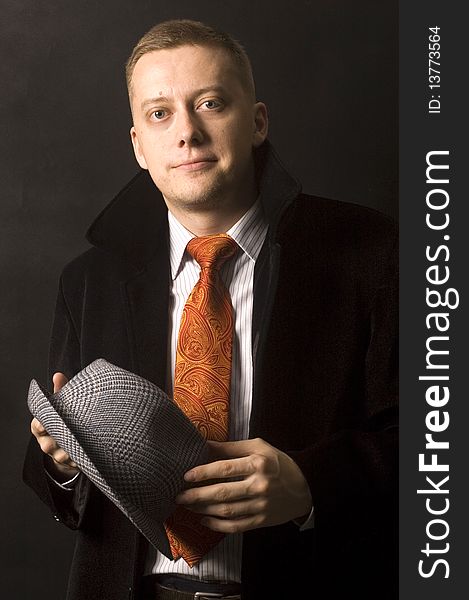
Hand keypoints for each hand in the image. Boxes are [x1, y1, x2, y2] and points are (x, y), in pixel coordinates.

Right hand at [30, 372, 78, 480]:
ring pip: (62, 456)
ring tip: (82, 445)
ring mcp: (57, 454)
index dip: (43, 423)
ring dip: (72, 450)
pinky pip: (74, 463)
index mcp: (41, 427)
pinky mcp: (69, 463)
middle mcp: (47, 442)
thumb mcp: (60, 405)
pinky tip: (90, 454)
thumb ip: (59, 391)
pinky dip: (81, 459)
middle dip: (60, 438)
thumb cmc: (64, 418)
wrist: (70, 442)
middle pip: (49, 443)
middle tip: (71, 432)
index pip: (38, 426)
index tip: (52, 419)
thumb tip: (58, 375)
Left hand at [175, 437, 311, 532]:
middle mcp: (259, 485)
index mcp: (258, 464)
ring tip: (188, 506)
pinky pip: (236, 526)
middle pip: (222, 493)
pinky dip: (218, 525)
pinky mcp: (262, 520)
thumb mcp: (258, 447)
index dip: (204, 472)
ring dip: (203, 509)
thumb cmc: (277, 462)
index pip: (225, 469)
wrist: (305, 486)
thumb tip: (205, 444)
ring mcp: (261, 505)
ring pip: (226, 511)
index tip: (186, 475)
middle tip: (179, 496)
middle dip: (197, 495)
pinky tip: (204, 520)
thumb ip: (231, 447)